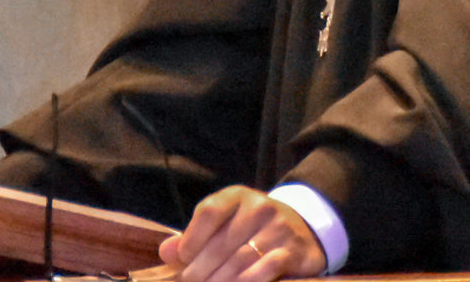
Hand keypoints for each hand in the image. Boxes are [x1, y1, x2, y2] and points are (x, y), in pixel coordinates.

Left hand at [160, 185, 327, 281]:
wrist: (302, 230)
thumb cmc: (251, 230)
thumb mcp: (224, 224)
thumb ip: (194, 237)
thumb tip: (166, 252)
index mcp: (237, 196)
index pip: (209, 212)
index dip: (191, 239)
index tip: (183, 260)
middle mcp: (260, 207)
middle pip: (222, 242)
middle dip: (201, 269)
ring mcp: (279, 228)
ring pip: (241, 259)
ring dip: (220, 279)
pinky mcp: (293, 250)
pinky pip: (265, 269)